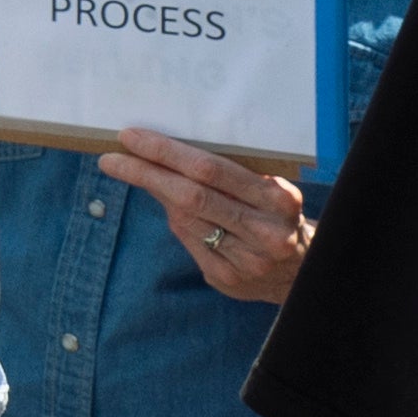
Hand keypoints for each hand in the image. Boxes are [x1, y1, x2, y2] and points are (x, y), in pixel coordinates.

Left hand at [105, 126, 315, 301]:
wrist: (305, 270)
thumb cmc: (279, 216)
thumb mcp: (270, 190)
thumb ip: (230, 174)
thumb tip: (169, 149)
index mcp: (278, 200)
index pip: (211, 170)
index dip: (167, 152)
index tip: (133, 137)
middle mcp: (265, 232)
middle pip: (190, 195)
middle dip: (145, 172)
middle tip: (112, 158)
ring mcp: (246, 260)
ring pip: (185, 219)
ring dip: (154, 193)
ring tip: (129, 171)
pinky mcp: (228, 279)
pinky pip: (189, 241)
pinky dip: (174, 218)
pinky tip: (165, 203)